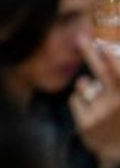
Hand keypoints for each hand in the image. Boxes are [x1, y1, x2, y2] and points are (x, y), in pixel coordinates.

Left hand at [70, 35, 119, 163]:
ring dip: (86, 86)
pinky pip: (76, 99)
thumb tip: (110, 52)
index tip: (104, 47)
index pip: (119, 75)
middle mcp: (119, 103)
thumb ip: (115, 76)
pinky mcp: (86, 123)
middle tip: (80, 37)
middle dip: (90, 53)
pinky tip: (91, 113)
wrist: (117, 152)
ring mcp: (102, 113)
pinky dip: (80, 102)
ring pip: (84, 85)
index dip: (113, 61)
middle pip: (103, 73)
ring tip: (97, 98)